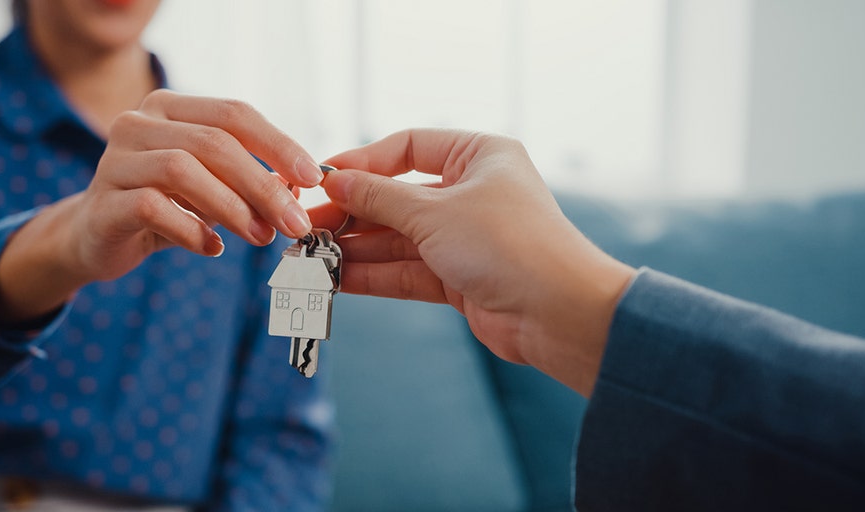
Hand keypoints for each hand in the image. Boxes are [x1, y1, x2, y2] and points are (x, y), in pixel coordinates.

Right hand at [68, 90, 321, 280]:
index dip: (278, 144)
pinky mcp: (102, 202)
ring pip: (183, 170)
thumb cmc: (163, 207)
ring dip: (232, 207)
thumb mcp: (211, 189)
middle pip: (214, 143)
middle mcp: (137, 123)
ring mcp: (114, 160)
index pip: (234, 114)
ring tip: (261, 237)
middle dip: (263, 185)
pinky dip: (191, 230)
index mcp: (169, 108)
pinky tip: (211, 248)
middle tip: (294, 222)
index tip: (313, 177)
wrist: (94, 238)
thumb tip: (298, 189)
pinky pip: (153, 208)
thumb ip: (249, 182)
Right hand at [311, 129, 634, 394]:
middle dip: (351, 214)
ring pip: (397, 238)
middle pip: (396, 197)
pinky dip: (372, 275)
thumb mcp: (434, 211)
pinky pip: (405, 270)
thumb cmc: (507, 244)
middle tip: (305, 225)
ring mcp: (464, 237)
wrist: (558, 314)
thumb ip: (379, 197)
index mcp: (477, 156)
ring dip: (355, 248)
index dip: (362, 163)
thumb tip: (334, 182)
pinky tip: (335, 279)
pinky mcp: (459, 277)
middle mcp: (471, 192)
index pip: (407, 147)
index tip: (320, 178)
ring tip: (310, 257)